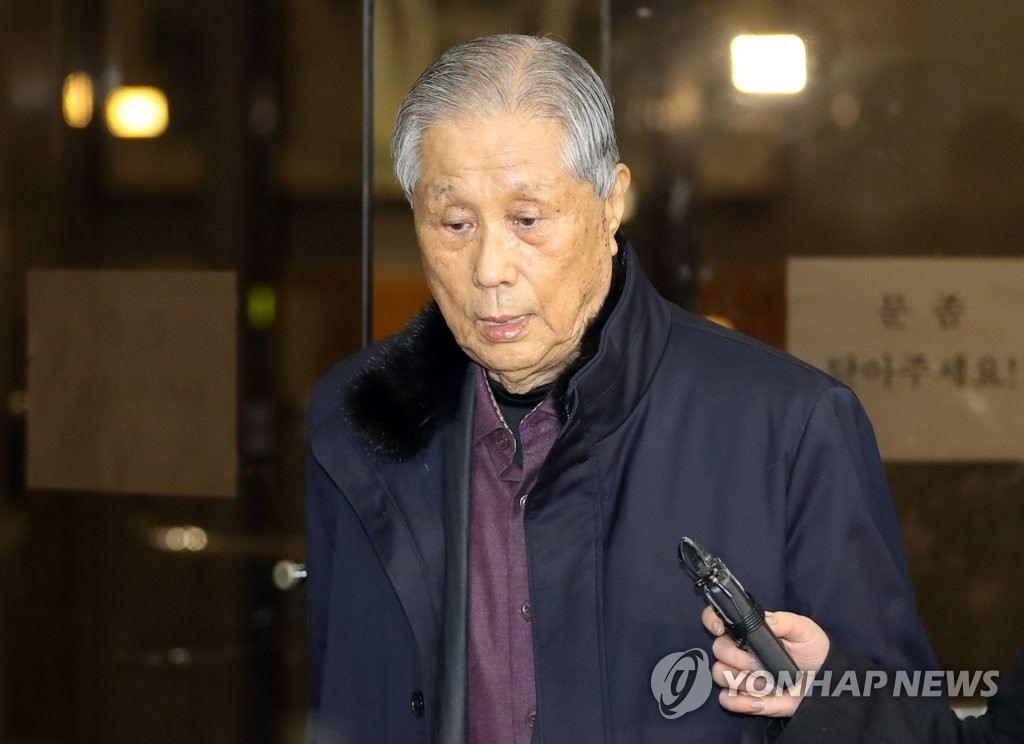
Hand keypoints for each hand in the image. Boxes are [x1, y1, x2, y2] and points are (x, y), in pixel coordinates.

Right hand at [700, 605, 830, 717]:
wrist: (825, 682)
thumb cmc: (813, 650)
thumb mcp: (804, 630)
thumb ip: (785, 621)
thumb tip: (766, 620)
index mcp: (748, 632)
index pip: (717, 619)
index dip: (712, 621)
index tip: (720, 629)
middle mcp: (739, 651)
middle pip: (717, 650)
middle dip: (737, 658)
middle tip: (759, 664)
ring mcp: (740, 675)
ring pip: (720, 674)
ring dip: (741, 680)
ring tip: (767, 684)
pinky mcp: (745, 698)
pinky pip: (726, 700)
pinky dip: (738, 701)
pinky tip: (757, 700)